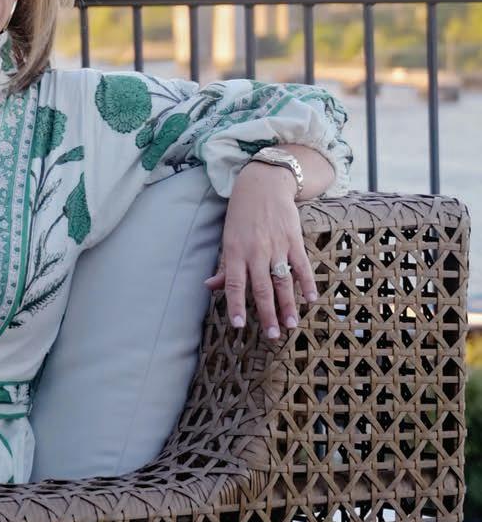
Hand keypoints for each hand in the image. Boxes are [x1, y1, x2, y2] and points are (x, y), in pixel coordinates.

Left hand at [204, 162, 317, 337]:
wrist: (263, 185)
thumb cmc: (241, 215)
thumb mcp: (227, 238)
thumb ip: (225, 267)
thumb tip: (210, 287)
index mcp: (235, 252)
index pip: (235, 284)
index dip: (236, 305)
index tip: (238, 325)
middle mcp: (255, 251)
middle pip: (262, 288)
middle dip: (267, 313)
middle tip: (272, 335)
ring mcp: (276, 246)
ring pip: (283, 280)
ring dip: (288, 304)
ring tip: (291, 324)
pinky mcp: (294, 240)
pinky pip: (302, 265)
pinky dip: (307, 282)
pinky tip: (311, 299)